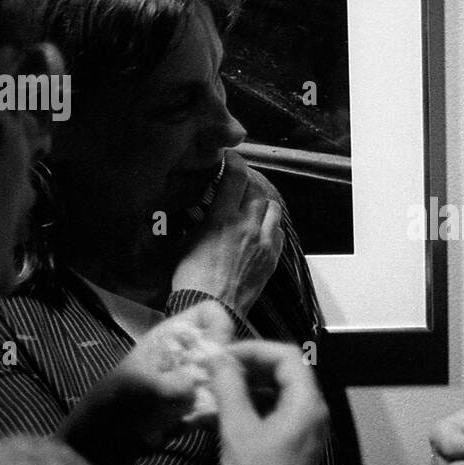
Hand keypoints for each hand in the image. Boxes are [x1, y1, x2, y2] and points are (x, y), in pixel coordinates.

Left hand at [60, 300, 232, 459]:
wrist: (100, 447)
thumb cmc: (114, 407)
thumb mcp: (142, 389)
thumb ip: (174, 385)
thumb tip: (203, 388)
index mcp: (171, 335)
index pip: (210, 312)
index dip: (220, 327)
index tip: (220, 353)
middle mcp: (186, 353)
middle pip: (225, 347)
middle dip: (226, 369)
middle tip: (216, 390)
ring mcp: (191, 381)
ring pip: (225, 379)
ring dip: (218, 396)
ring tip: (199, 414)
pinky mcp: (194, 407)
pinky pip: (216, 406)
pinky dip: (210, 416)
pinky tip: (191, 426)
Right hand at [171, 154, 283, 320]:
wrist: (211, 308)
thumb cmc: (191, 279)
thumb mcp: (184, 242)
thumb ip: (195, 219)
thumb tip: (197, 208)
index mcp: (222, 218)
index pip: (235, 176)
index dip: (234, 161)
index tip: (231, 157)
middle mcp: (247, 225)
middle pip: (256, 190)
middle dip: (247, 184)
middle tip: (237, 186)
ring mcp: (263, 242)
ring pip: (272, 208)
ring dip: (262, 204)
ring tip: (251, 208)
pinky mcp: (272, 258)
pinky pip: (279, 232)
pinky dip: (272, 227)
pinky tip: (261, 231)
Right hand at [207, 340, 327, 464]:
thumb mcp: (237, 431)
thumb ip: (230, 390)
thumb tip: (220, 359)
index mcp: (307, 403)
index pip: (287, 356)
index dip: (254, 349)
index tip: (224, 356)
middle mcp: (314, 412)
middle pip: (287, 371)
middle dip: (252, 365)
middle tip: (219, 369)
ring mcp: (309, 429)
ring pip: (282, 392)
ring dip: (252, 385)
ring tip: (220, 388)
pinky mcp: (299, 444)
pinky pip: (280, 412)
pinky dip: (257, 405)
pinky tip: (231, 411)